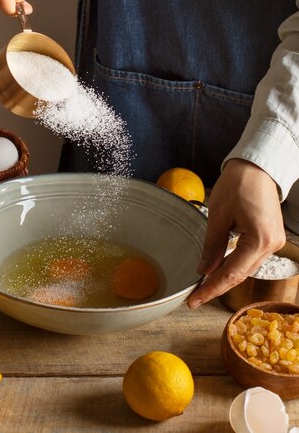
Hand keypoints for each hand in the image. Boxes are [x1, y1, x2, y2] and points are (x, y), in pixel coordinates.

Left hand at [186, 158, 284, 307]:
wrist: (257, 168)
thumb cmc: (238, 184)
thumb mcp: (218, 216)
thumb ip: (212, 246)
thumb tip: (203, 270)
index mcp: (259, 239)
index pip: (232, 273)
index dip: (212, 289)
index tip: (195, 300)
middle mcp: (272, 245)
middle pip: (241, 273)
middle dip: (217, 284)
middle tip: (195, 296)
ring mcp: (275, 242)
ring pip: (247, 267)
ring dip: (226, 274)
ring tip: (204, 284)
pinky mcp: (272, 237)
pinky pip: (252, 257)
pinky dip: (235, 263)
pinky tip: (220, 267)